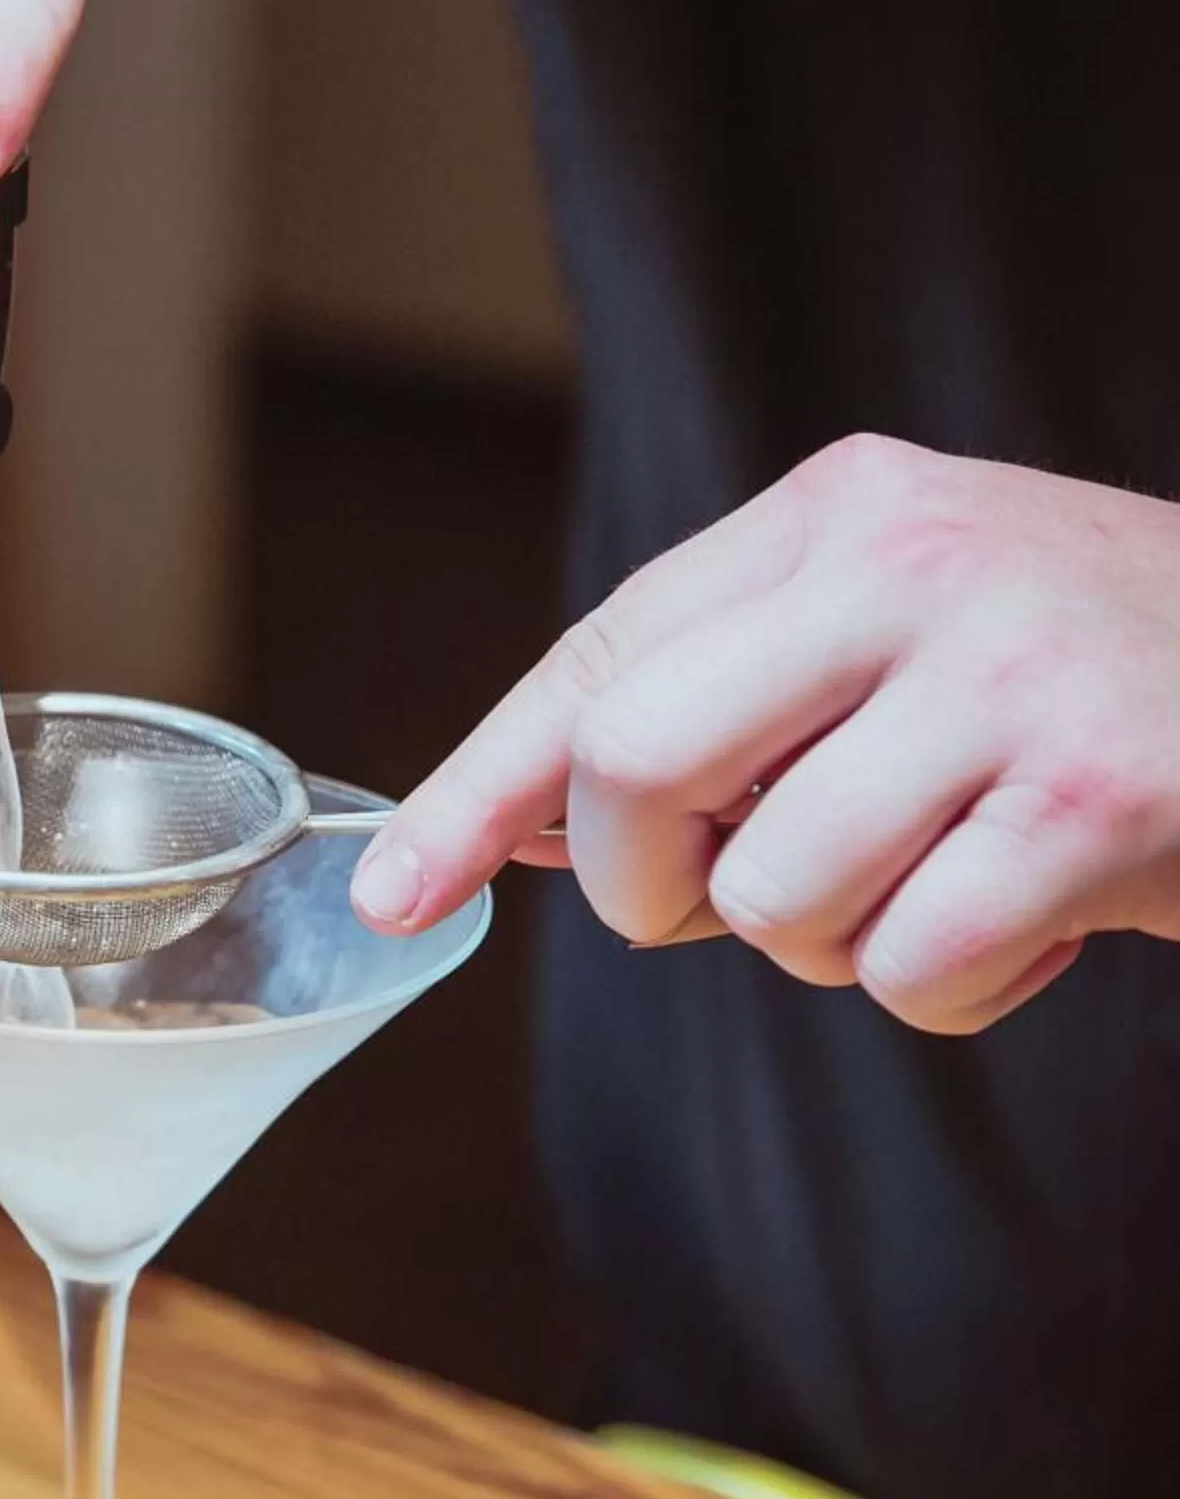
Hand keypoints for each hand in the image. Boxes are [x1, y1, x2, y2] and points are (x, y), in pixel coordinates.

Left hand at [356, 434, 1179, 1032]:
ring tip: (951, 880)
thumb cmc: (1092, 687)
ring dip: (836, 945)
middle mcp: (911, 563)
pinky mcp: (1099, 799)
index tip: (399, 893)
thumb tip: (524, 828)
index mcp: (840, 511)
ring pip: (775, 894)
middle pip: (636, 763)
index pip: (602, 657)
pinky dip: (958, 987)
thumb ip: (727, 707)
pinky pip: (909, 968)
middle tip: (741, 900)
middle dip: (654, 885)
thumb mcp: (902, 641)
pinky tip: (1044, 915)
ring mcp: (1009, 673)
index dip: (483, 788)